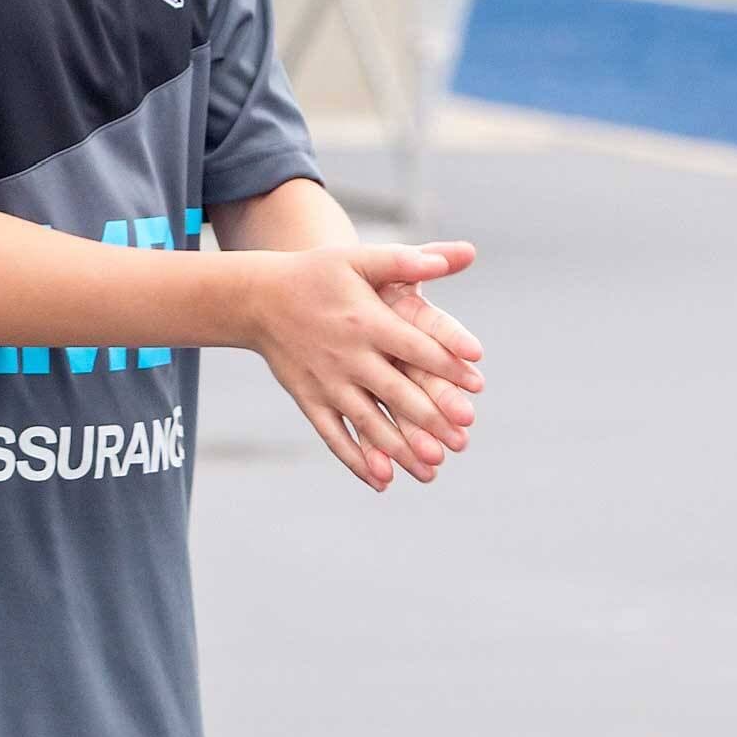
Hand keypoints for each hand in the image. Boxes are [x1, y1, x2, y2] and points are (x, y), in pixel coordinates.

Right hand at [247, 243, 484, 492]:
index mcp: (366, 320)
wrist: (258, 298)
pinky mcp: (310, 400)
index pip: (415, 346)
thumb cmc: (317, 275)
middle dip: (430, 417)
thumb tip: (463, 255)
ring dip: (400, 448)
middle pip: (396, 391)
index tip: (477, 382)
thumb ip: (407, 260)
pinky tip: (382, 481)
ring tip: (432, 469)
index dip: (448, 363)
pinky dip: (356, 460)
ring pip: (368, 422)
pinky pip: (334, 435)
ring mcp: (327, 382)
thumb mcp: (359, 258)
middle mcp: (348, 355)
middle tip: (463, 437)